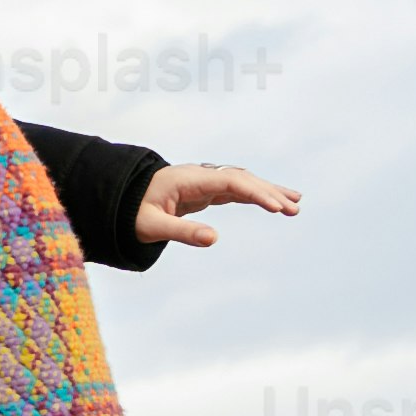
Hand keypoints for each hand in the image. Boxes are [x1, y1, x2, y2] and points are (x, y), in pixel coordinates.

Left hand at [136, 162, 300, 250]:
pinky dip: (256, 196)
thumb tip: (214, 239)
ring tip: (295, 205)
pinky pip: (236, 191)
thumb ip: (181, 231)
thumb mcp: (152, 226)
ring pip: (243, 183)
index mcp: (189, 180)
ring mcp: (204, 182)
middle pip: (242, 180)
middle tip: (294, 209)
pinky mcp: (205, 191)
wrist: (120, 199)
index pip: (231, 182)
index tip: (275, 207)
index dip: (255, 193)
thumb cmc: (133, 212)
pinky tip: (273, 203)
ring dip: (268, 192)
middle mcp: (201, 176)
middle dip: (269, 193)